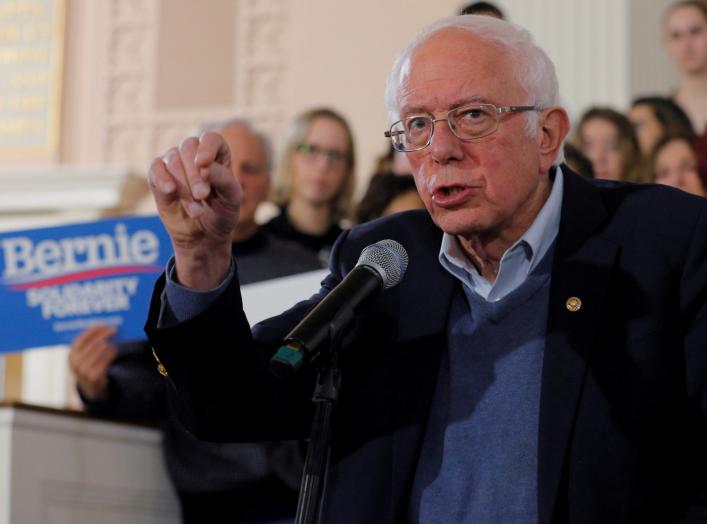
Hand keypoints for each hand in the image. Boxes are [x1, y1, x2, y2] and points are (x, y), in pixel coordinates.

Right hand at [69, 325, 117, 401]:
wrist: (89, 387)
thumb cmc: (88, 365)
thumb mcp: (83, 356)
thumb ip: (89, 343)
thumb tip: (102, 327)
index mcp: (71, 354)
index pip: (81, 338)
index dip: (93, 330)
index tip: (103, 324)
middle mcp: (75, 362)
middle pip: (92, 343)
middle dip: (104, 334)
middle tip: (114, 329)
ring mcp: (84, 370)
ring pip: (99, 351)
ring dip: (109, 343)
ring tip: (115, 338)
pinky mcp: (94, 376)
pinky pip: (105, 361)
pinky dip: (111, 353)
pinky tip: (114, 349)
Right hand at [148, 132, 242, 289]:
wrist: (204, 236)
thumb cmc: (222, 214)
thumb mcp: (232, 200)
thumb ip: (224, 180)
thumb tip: (205, 166)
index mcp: (217, 154)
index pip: (210, 138)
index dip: (207, 148)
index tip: (204, 164)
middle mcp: (195, 154)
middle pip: (189, 147)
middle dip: (195, 174)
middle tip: (202, 196)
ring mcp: (175, 163)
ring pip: (173, 160)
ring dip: (184, 186)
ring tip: (196, 210)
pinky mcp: (158, 176)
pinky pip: (155, 168)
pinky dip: (162, 178)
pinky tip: (170, 190)